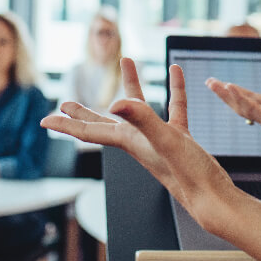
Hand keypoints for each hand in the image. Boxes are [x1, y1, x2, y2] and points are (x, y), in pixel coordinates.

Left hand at [42, 58, 236, 232]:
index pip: (90, 131)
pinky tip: (176, 73)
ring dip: (132, 86)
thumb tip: (117, 104)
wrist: (214, 197)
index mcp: (129, 141)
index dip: (67, 124)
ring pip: (139, 108)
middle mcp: (139, 140)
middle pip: (104, 122)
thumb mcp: (164, 141)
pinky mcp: (179, 137)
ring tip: (128, 63)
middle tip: (66, 103)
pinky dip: (173, 89)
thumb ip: (143, 121)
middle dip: (84, 112)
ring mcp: (159, 138)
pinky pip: (173, 107)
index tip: (46, 119)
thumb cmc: (189, 177)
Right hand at [205, 69, 260, 144]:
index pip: (251, 98)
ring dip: (226, 95)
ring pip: (242, 107)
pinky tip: (230, 88)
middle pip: (242, 102)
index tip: (222, 83)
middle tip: (209, 82)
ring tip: (212, 83)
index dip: (236, 91)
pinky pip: (253, 111)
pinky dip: (240, 99)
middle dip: (224, 92)